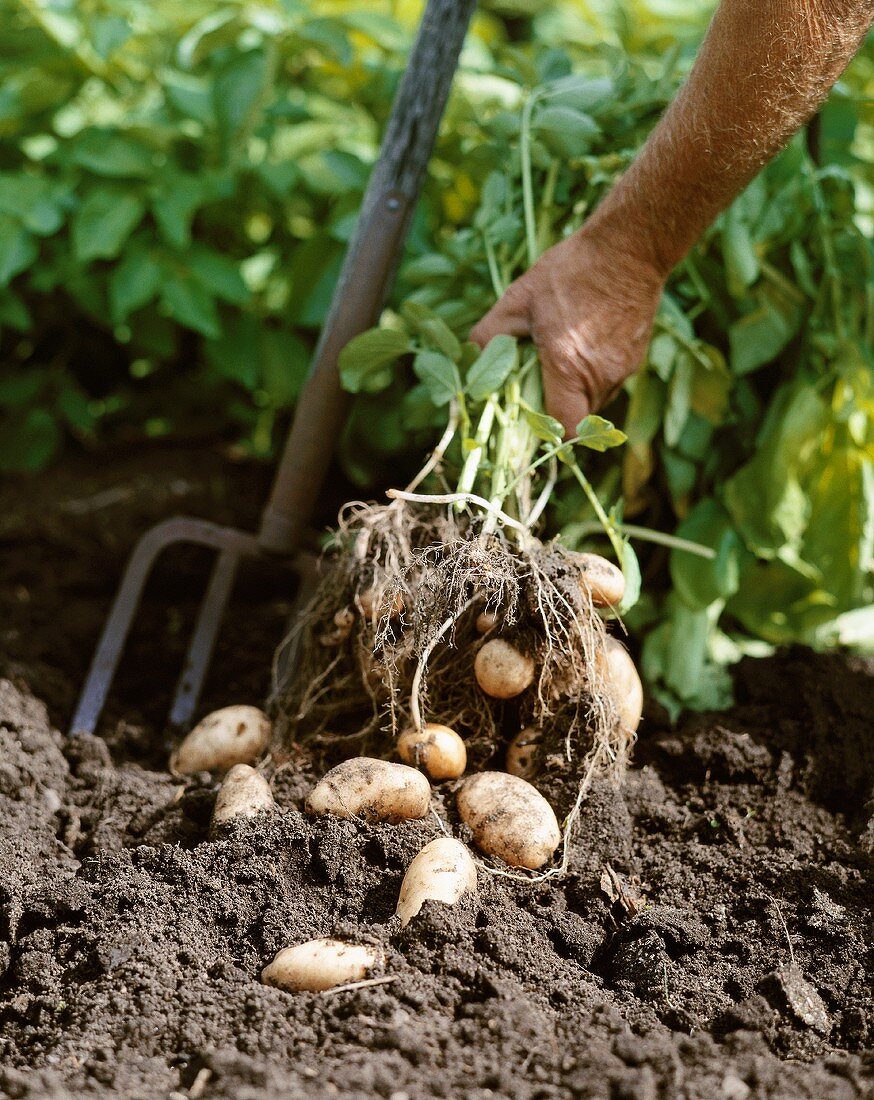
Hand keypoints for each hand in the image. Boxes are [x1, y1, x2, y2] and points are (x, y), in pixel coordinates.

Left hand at [470, 222, 664, 436]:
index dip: (550, 434)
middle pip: (578, 420)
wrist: (629, 247)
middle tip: (536, 387)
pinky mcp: (635, 359)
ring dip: (575, 395)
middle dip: (557, 412)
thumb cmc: (571, 271)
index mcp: (569, 366)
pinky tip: (580, 349)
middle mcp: (601, 375)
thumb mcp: (518, 298)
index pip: (568, 430)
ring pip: (595, 404)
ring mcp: (623, 369)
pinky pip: (609, 384)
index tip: (533, 421)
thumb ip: (489, 335)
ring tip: (558, 364)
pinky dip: (592, 379)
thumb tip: (470, 361)